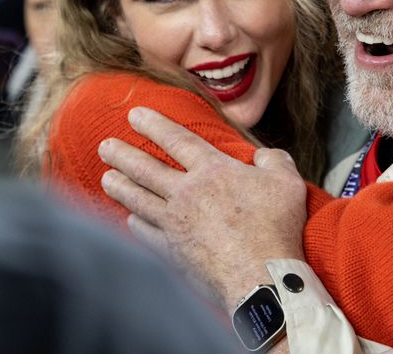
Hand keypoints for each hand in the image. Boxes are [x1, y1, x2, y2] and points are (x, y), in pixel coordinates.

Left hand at [98, 107, 308, 309]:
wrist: (260, 278)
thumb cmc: (276, 228)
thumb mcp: (287, 182)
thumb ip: (274, 160)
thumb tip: (263, 155)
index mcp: (213, 170)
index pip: (177, 140)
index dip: (154, 125)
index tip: (133, 114)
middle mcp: (187, 193)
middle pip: (146, 168)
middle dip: (122, 154)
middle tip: (104, 145)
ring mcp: (175, 223)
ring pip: (138, 199)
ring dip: (119, 186)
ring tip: (106, 177)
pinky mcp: (171, 252)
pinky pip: (145, 232)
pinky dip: (133, 223)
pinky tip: (128, 219)